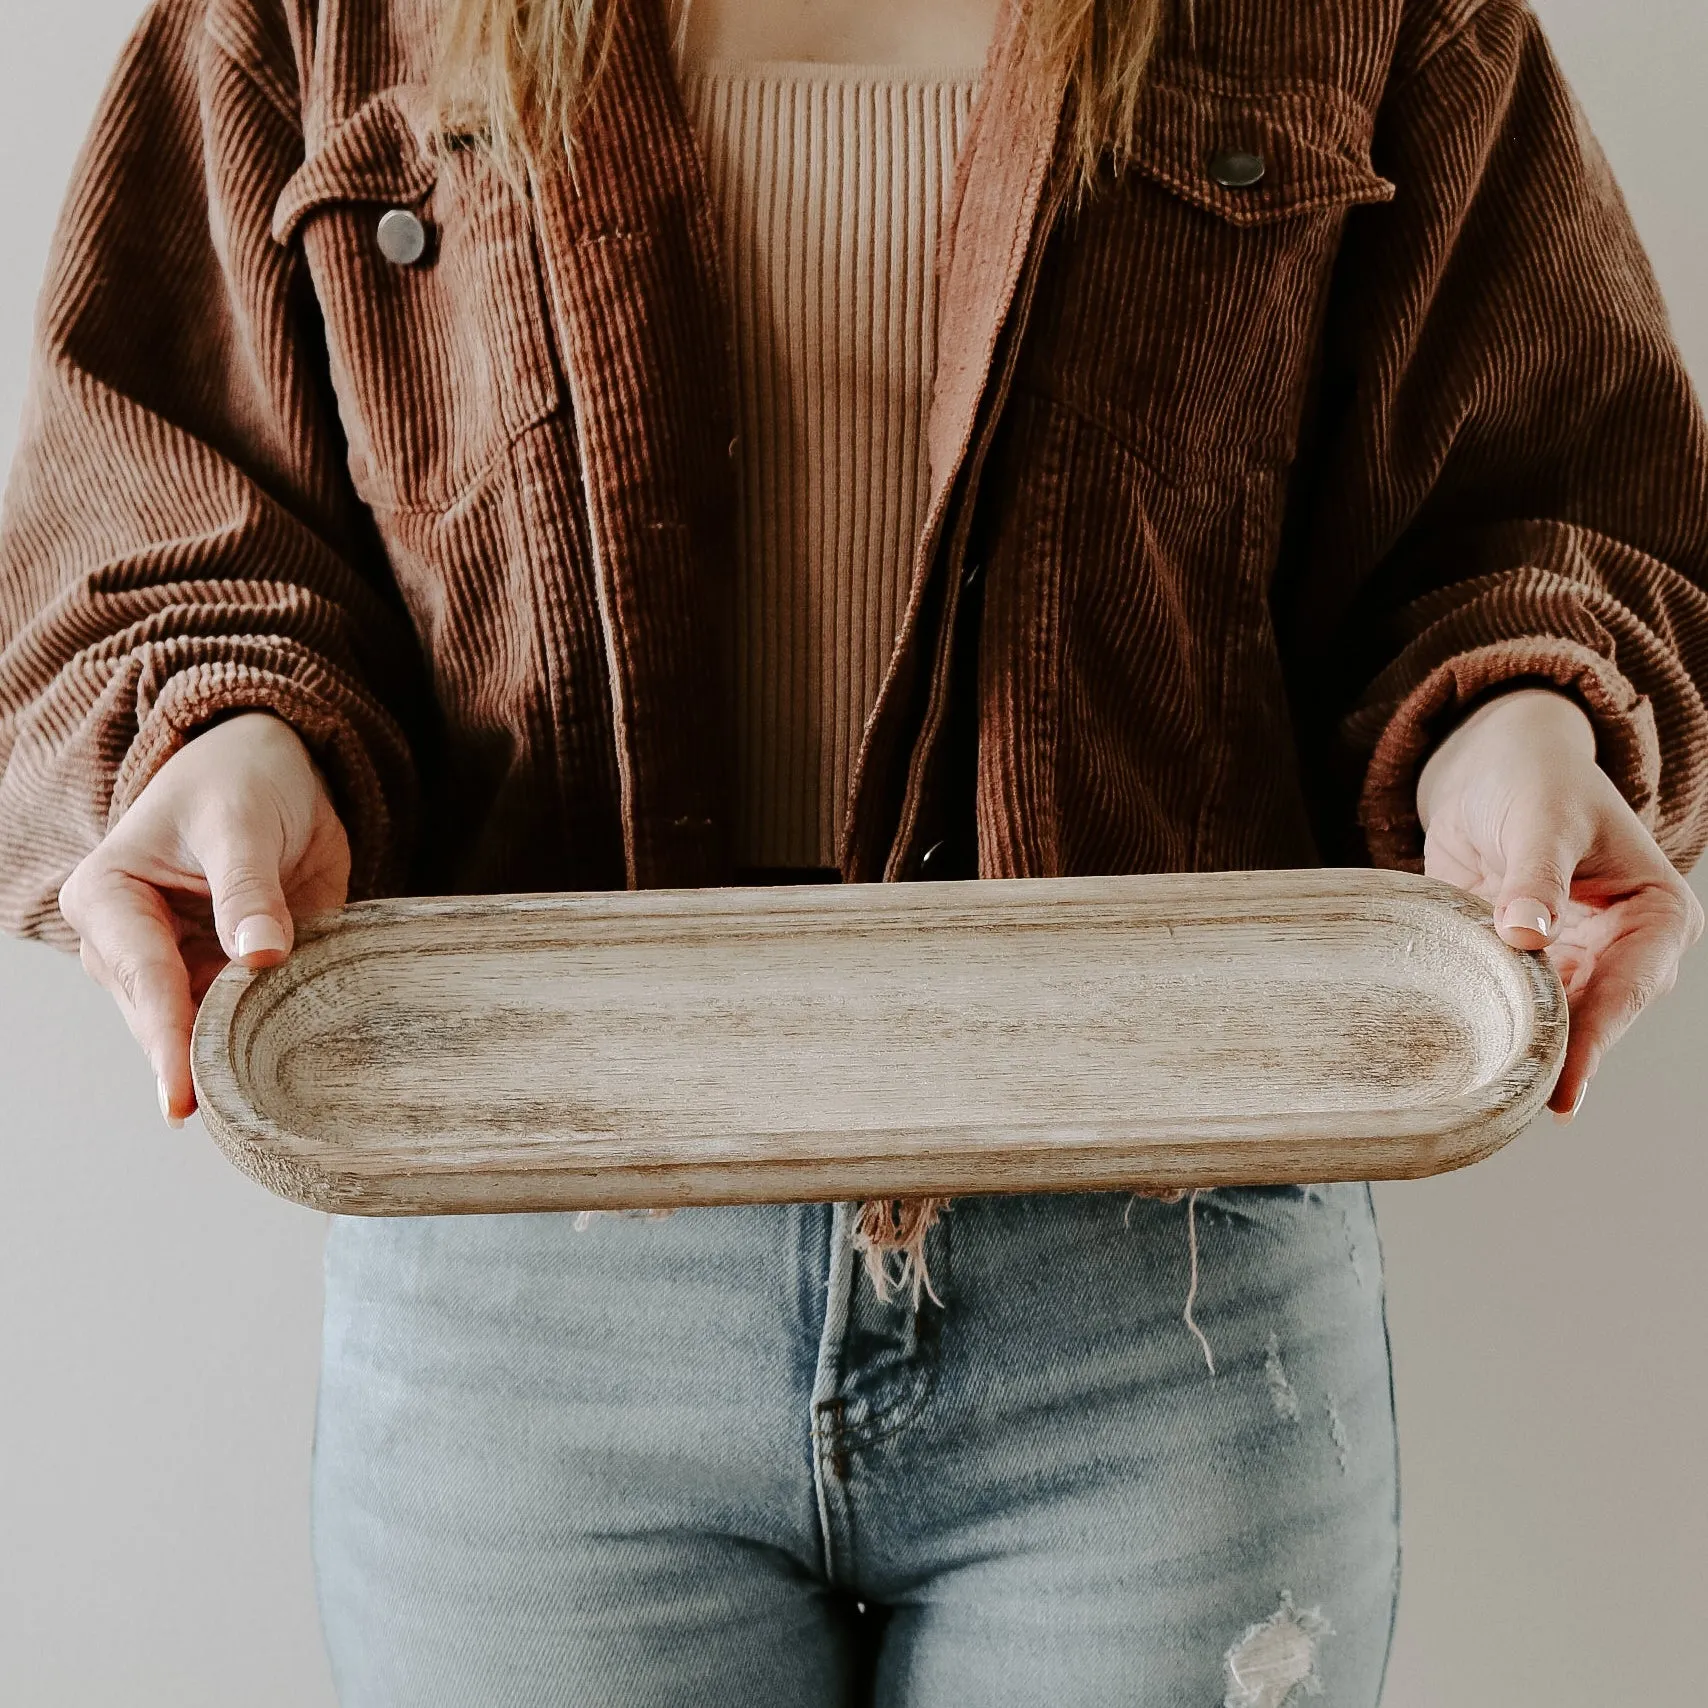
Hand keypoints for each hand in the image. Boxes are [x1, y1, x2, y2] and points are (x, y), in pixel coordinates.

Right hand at [57, 711, 349, 1125]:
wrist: (271, 767)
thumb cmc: (237, 782)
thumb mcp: (240, 822)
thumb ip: (248, 889)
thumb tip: (259, 956)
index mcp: (107, 898)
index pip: (142, 977)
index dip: (166, 1039)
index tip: (183, 1099)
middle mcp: (128, 944)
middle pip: (164, 1018)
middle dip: (202, 1061)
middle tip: (243, 1110)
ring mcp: (176, 966)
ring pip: (201, 1029)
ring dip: (237, 1056)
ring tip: (269, 1099)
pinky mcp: (223, 976)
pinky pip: (242, 1018)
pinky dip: (267, 1039)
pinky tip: (291, 1070)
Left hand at [1416, 686, 1702, 1119]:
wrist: (1491, 766)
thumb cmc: (1536, 780)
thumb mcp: (1542, 819)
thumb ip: (1536, 877)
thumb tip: (1526, 936)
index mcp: (1658, 916)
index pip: (1628, 989)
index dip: (1594, 1039)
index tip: (1563, 1089)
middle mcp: (1623, 950)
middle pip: (1592, 1019)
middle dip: (1554, 1056)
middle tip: (1511, 1102)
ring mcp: (1571, 962)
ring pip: (1551, 1021)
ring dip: (1518, 1048)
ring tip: (1484, 1095)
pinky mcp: (1521, 964)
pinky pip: (1508, 1003)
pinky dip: (1488, 1024)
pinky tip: (1460, 1056)